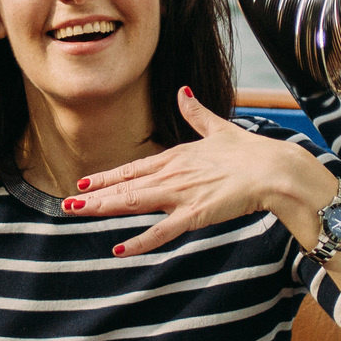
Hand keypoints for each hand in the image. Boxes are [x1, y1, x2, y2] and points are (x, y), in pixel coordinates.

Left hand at [66, 88, 324, 257]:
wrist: (273, 170)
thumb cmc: (250, 152)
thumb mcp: (218, 128)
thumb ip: (196, 113)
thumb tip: (184, 91)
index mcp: (176, 157)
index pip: (133, 168)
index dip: (107, 177)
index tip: (84, 182)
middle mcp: (172, 174)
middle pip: (125, 186)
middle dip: (94, 196)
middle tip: (67, 202)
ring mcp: (181, 194)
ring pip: (133, 203)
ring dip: (103, 209)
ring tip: (77, 212)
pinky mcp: (195, 213)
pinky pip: (161, 231)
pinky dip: (139, 241)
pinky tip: (119, 249)